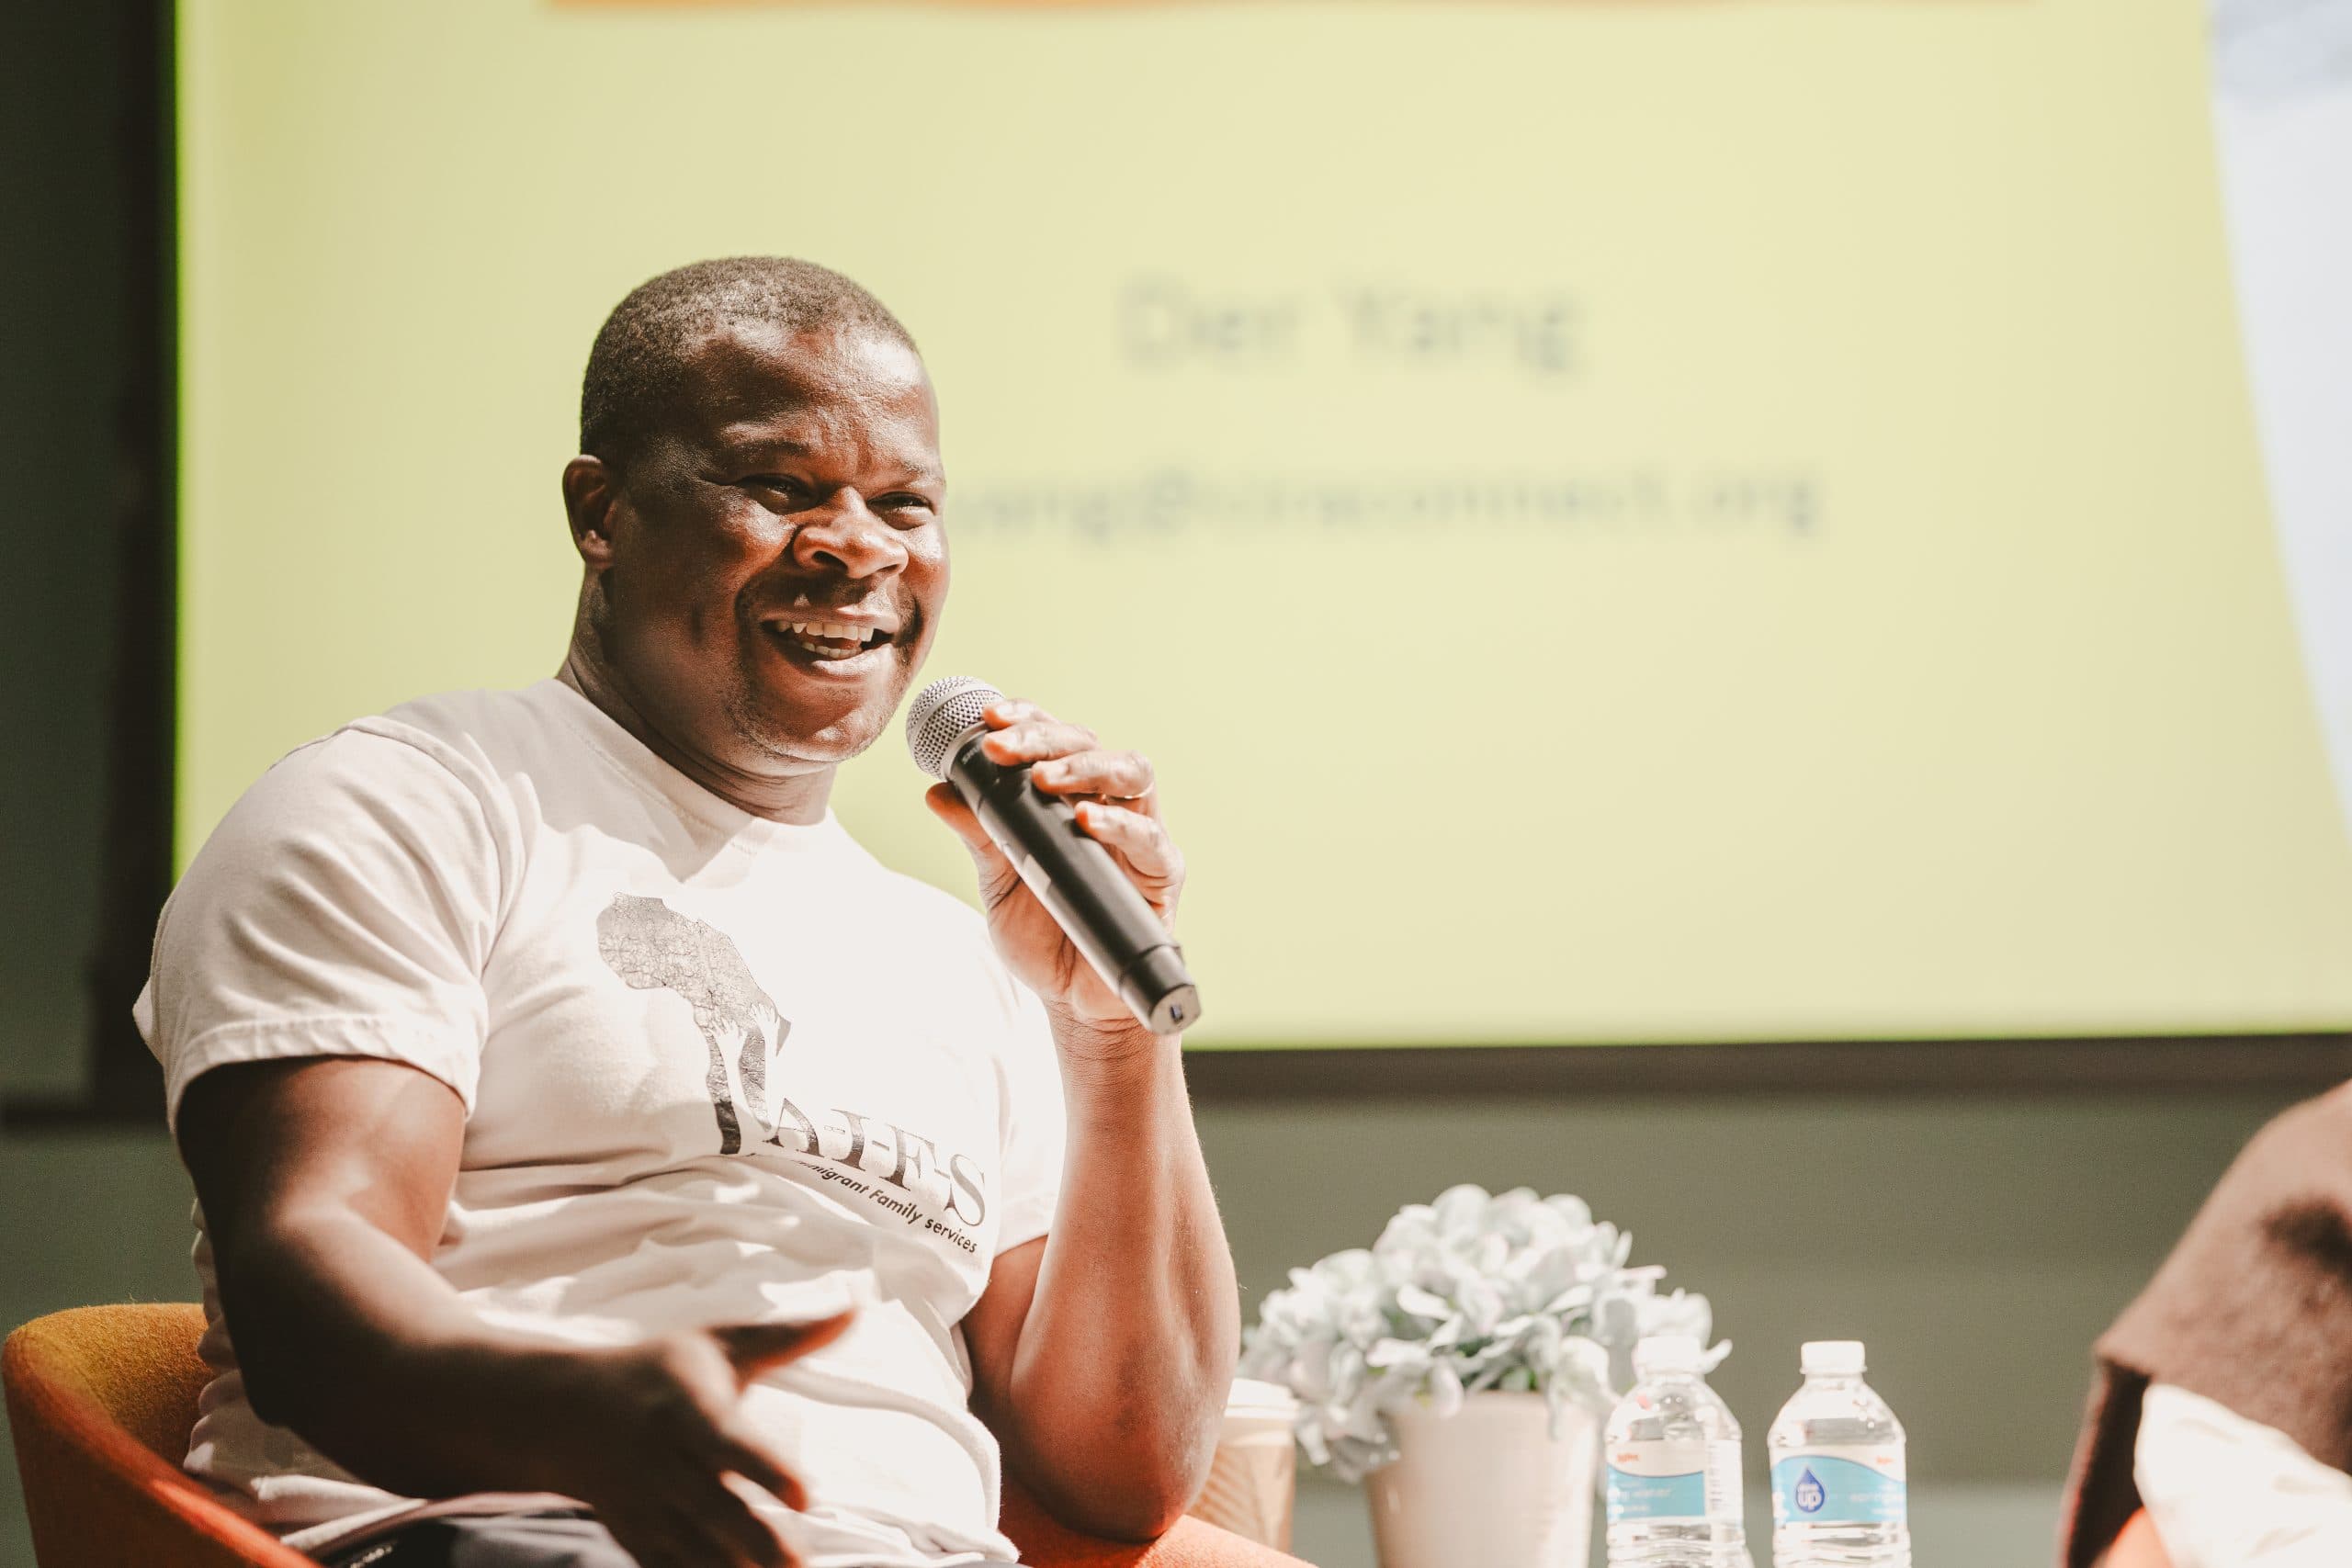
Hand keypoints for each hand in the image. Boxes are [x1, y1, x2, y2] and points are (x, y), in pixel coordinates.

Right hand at [521, 1312, 851, 1567]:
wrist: (563, 1414)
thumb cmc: (657, 1369)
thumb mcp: (718, 1343)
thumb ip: (789, 1336)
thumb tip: (857, 1308)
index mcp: (688, 1411)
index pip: (729, 1444)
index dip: (766, 1471)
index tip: (807, 1496)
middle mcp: (666, 1463)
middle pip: (716, 1510)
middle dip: (758, 1541)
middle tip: (800, 1562)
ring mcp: (648, 1505)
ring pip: (694, 1550)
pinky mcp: (637, 1535)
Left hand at [924, 698, 1184, 1036]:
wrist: (1073, 1001)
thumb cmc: (1043, 934)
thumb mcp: (998, 880)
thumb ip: (978, 834)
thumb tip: (938, 791)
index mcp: (1070, 798)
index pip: (1056, 739)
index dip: (1027, 720)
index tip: (988, 721)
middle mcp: (1109, 806)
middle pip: (1091, 745)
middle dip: (1046, 737)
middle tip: (1003, 747)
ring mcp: (1139, 837)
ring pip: (1133, 773)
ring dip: (1087, 766)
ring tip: (1044, 777)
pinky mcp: (1161, 875)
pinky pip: (1151, 839)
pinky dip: (1120, 825)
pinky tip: (1087, 821)